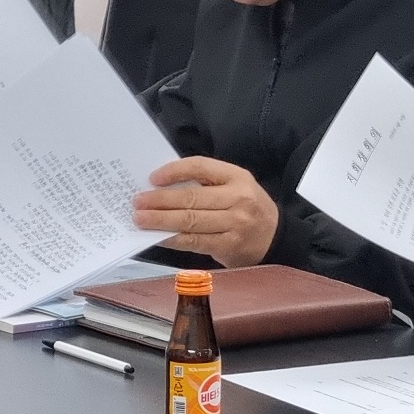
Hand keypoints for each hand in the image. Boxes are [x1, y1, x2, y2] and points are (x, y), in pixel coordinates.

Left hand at [130, 156, 278, 264]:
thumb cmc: (248, 208)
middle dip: (160, 200)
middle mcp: (238, 199)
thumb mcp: (236, 186)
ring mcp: (234, 224)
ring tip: (141, 219)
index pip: (200, 167)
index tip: (153, 178)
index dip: (174, 171)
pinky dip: (173, 239)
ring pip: (190, 221)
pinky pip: (194, 241)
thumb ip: (206, 183)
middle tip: (138, 202)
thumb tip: (164, 186)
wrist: (276, 238)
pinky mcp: (228, 246)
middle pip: (191, 197)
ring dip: (161, 220)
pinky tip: (158, 236)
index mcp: (237, 177)